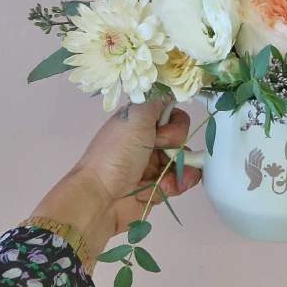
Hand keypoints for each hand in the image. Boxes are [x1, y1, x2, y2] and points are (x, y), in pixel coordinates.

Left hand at [31, 101, 200, 260]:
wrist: (101, 198)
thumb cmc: (116, 154)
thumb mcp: (135, 117)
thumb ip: (157, 100)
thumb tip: (172, 88)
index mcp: (139, 123)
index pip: (171, 113)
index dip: (171, 121)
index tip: (159, 128)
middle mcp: (148, 141)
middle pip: (180, 136)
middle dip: (176, 144)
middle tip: (158, 150)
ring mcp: (154, 165)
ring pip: (185, 159)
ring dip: (182, 166)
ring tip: (168, 175)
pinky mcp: (160, 186)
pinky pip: (183, 180)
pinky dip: (181, 182)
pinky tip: (171, 186)